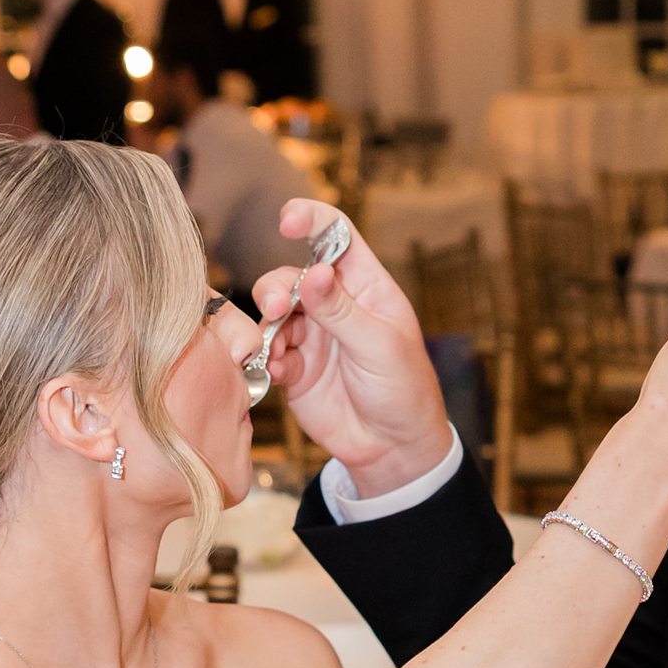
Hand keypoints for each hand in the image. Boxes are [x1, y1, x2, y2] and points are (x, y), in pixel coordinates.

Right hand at [249, 201, 454, 494]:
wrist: (392, 448)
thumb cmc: (403, 389)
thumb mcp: (379, 346)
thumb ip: (341, 311)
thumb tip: (314, 274)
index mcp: (365, 286)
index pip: (335, 236)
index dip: (311, 219)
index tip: (287, 219)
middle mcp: (334, 304)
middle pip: (292, 276)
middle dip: (277, 287)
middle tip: (276, 307)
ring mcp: (312, 335)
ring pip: (273, 312)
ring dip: (267, 324)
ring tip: (278, 351)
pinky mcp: (294, 366)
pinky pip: (267, 351)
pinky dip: (265, 357)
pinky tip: (278, 372)